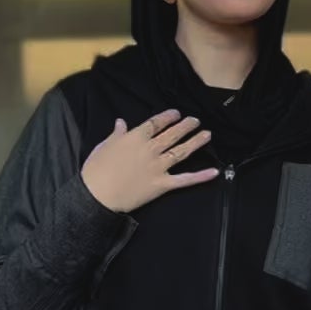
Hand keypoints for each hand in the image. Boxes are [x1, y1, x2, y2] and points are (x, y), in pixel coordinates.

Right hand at [81, 110, 218, 214]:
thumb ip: (116, 134)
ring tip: (207, 135)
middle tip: (196, 120)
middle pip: (172, 134)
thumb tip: (121, 122)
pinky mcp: (162, 185)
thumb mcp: (103, 146)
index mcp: (135, 137)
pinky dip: (200, 176)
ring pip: (181, 152)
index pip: (156, 123)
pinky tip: (214, 172)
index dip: (168, 117)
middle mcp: (150, 149)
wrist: (97, 196)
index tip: (176, 113)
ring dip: (195, 142)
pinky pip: (184, 180)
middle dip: (185, 126)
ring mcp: (158, 167)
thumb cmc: (96, 170)